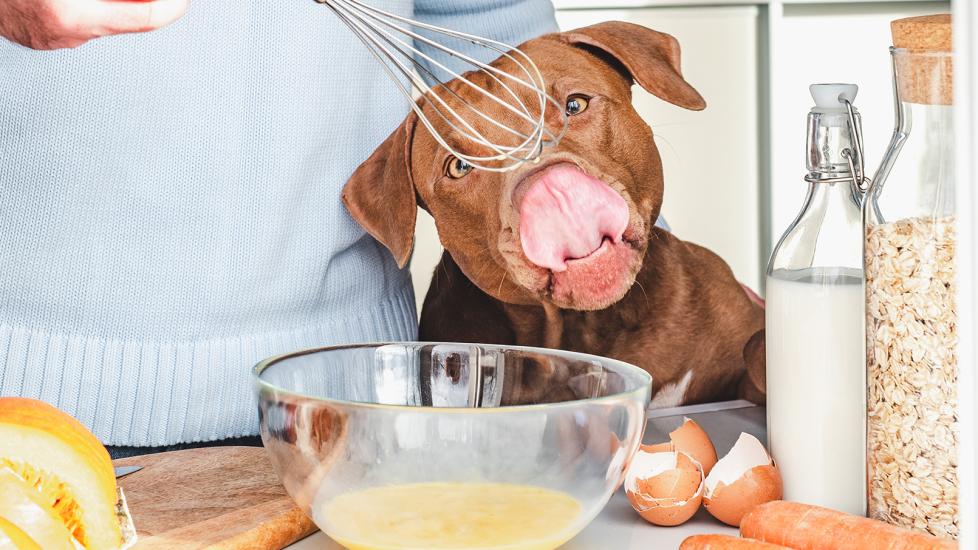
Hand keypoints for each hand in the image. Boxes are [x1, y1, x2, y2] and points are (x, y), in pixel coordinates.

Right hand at [0, 0, 189, 49]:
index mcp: (68, 10)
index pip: (146, 17)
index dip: (172, 6)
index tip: (183, 0)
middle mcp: (63, 31)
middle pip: (128, 19)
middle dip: (145, 1)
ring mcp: (51, 41)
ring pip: (104, 21)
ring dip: (116, 3)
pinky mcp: (40, 40)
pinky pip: (79, 23)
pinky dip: (91, 6)